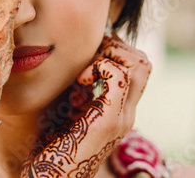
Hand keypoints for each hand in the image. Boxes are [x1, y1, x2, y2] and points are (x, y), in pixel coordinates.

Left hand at [20, 34, 151, 177]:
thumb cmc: (51, 147)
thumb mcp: (68, 112)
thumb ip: (80, 92)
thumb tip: (77, 67)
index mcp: (118, 111)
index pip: (137, 68)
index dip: (116, 51)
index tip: (90, 54)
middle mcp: (126, 113)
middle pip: (143, 62)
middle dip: (117, 47)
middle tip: (91, 56)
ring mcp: (121, 117)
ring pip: (139, 65)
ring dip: (111, 55)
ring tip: (87, 69)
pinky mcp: (109, 120)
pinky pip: (119, 77)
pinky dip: (101, 67)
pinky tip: (83, 80)